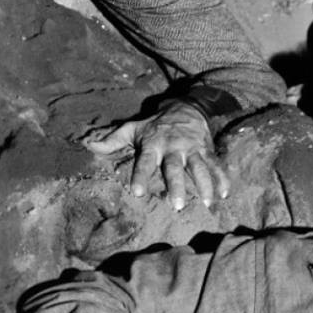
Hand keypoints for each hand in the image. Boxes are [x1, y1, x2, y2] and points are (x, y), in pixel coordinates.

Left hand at [84, 101, 228, 209]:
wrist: (186, 106)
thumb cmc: (154, 124)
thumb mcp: (132, 129)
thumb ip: (112, 140)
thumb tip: (88, 145)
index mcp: (153, 144)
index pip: (145, 161)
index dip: (140, 175)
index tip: (136, 192)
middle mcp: (173, 147)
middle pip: (175, 169)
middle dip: (176, 186)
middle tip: (176, 206)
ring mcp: (192, 149)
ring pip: (199, 168)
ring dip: (204, 185)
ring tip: (207, 203)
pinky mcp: (207, 150)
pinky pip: (216, 164)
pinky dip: (222, 178)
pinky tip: (225, 193)